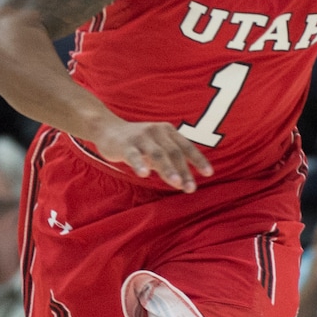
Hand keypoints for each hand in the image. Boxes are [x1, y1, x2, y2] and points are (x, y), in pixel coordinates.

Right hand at [93, 118, 212, 191]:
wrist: (107, 128)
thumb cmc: (138, 142)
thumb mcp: (158, 146)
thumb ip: (171, 158)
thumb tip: (188, 180)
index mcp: (168, 131)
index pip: (186, 146)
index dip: (198, 160)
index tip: (208, 174)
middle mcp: (157, 131)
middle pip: (174, 152)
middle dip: (184, 171)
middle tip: (190, 188)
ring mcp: (141, 137)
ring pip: (157, 154)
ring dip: (168, 169)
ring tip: (176, 183)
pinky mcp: (125, 144)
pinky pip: (133, 155)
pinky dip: (140, 164)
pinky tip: (145, 174)